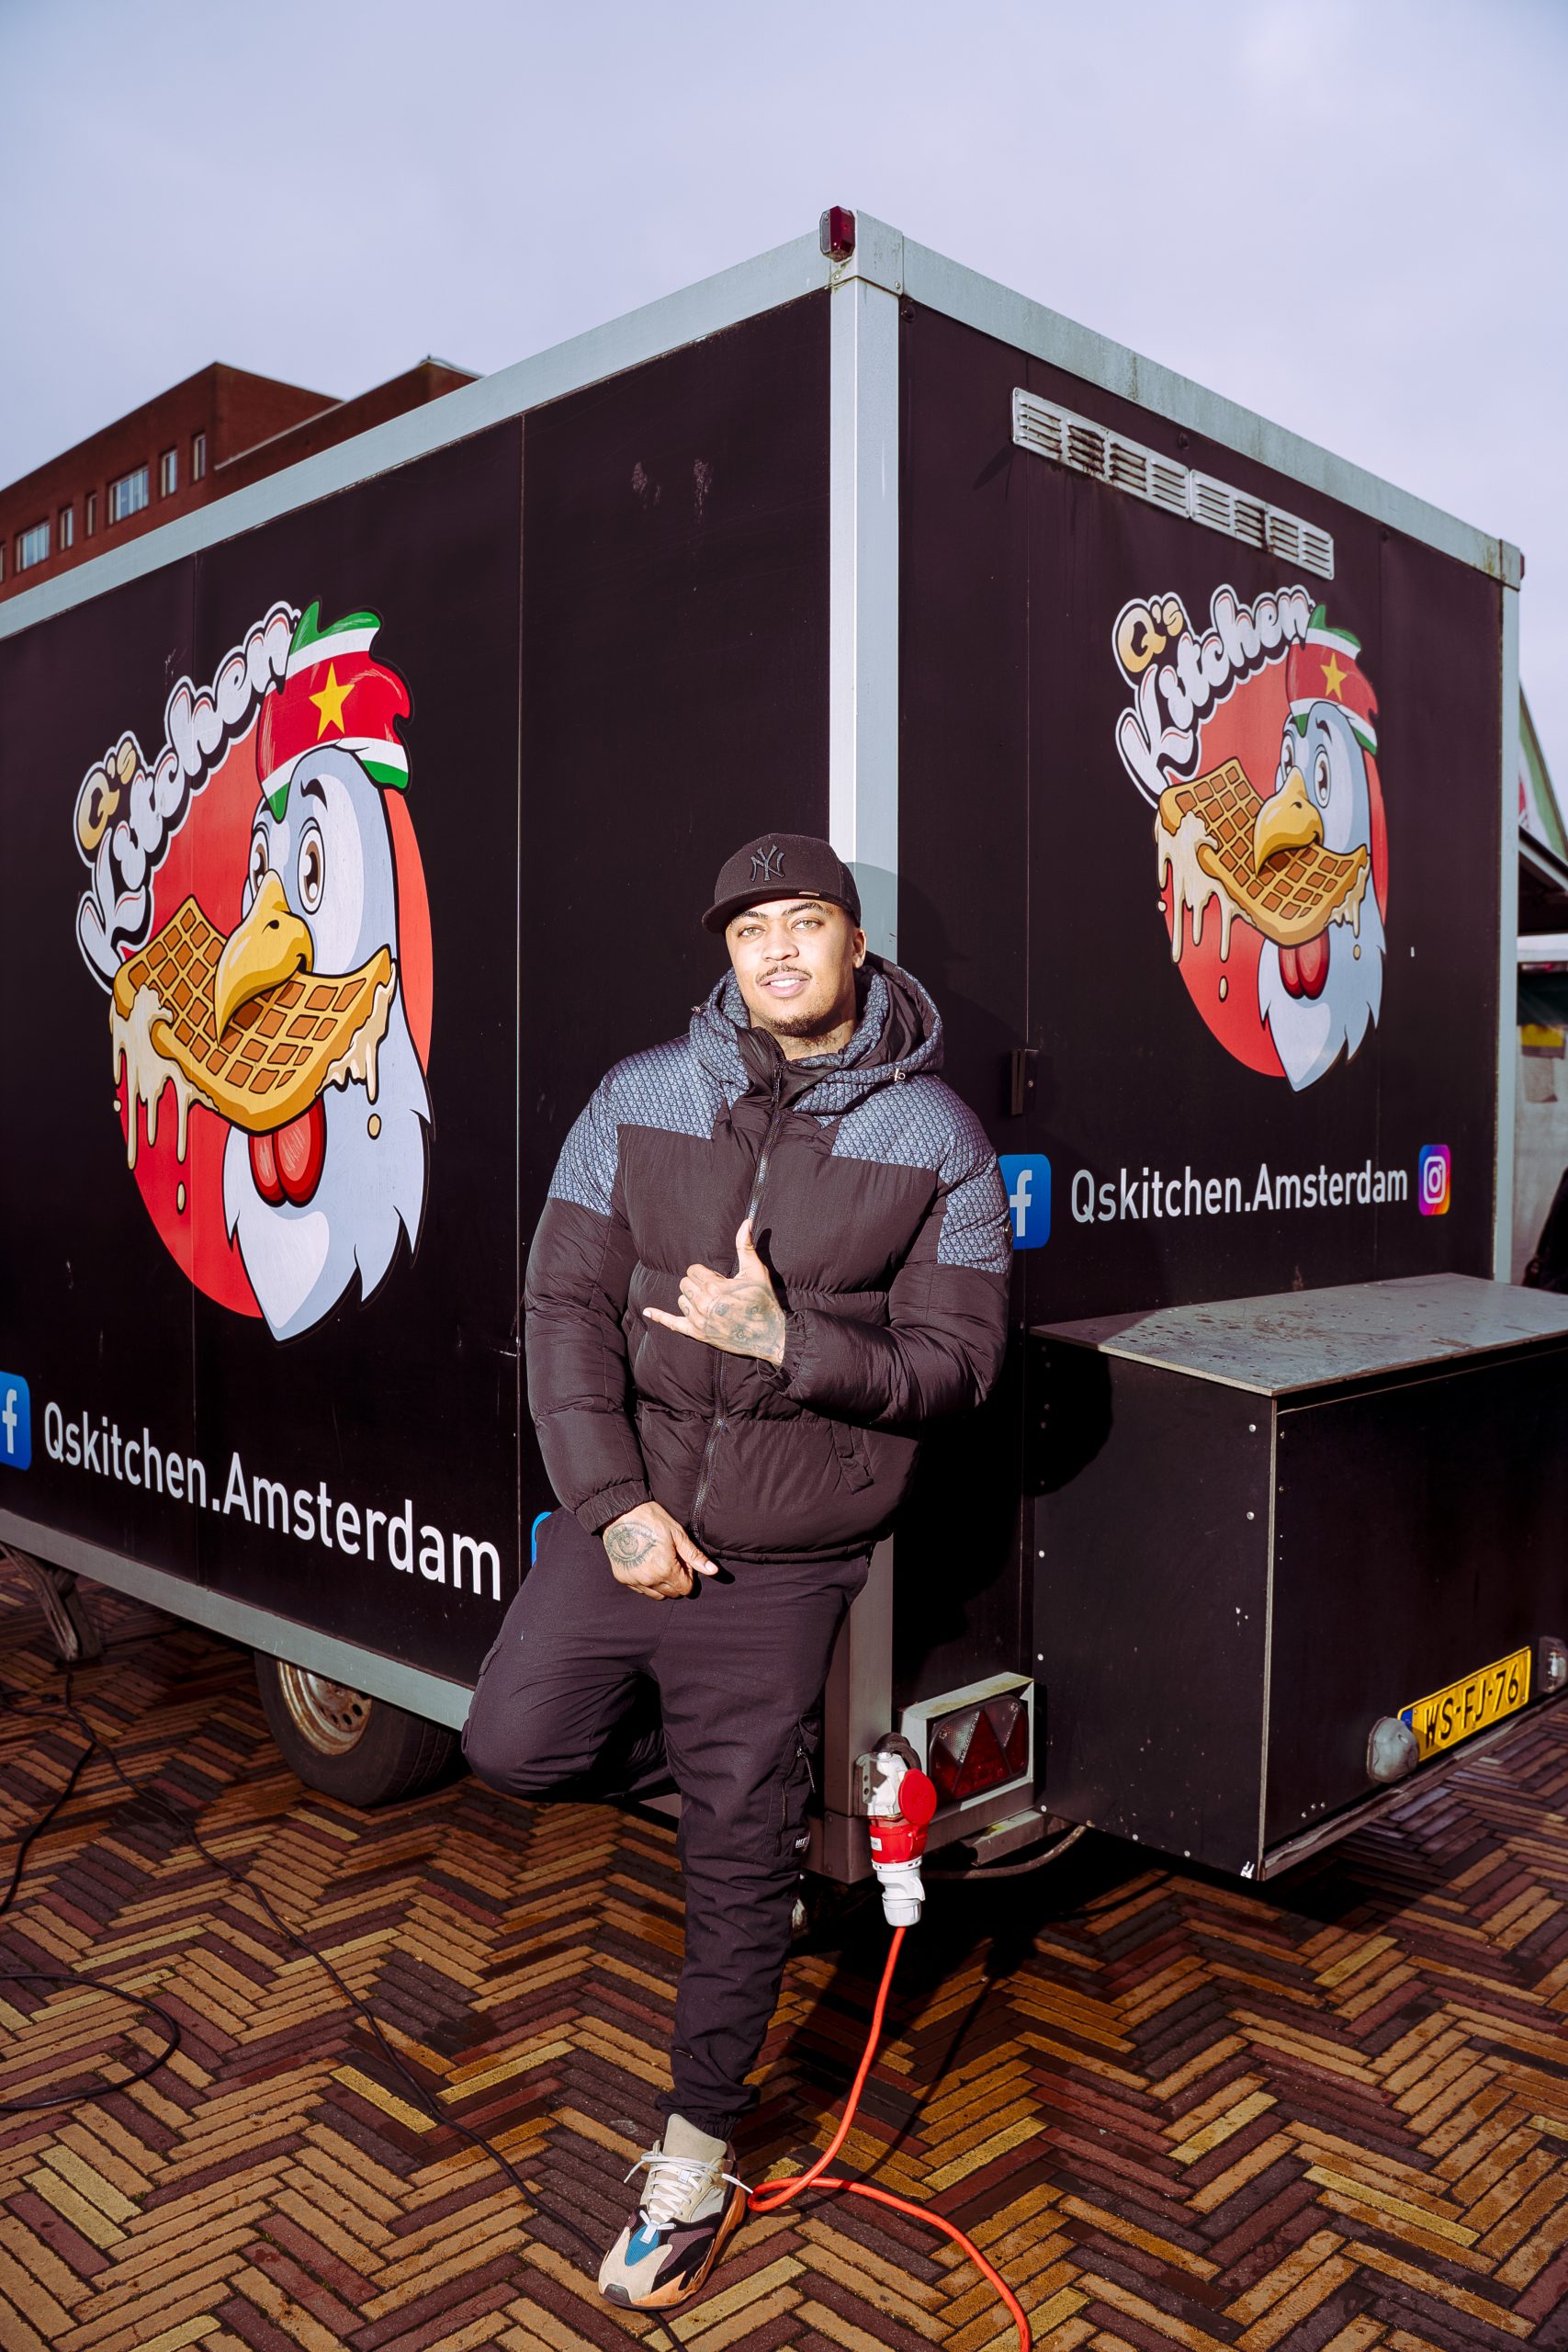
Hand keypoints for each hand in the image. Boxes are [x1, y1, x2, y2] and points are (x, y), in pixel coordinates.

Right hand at [602, 1500, 715, 1597]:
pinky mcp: (622, 1578)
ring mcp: (634, 1580)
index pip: (686, 1588)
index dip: (688, 1575)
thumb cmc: (651, 1519)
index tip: (683, 1561)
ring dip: (662, 1584)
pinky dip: (647, 1582)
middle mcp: (649, 1580)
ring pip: (656, 1594)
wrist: (620, 1513)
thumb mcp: (677, 1534)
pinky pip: (641, 1589)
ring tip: (659, 1562)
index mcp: (665, 1569)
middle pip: (672, 1593)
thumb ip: (695, 1556)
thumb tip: (713, 1571)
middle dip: (677, 1580)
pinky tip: (646, 1564)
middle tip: (673, 1560)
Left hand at [642, 1220, 786, 1364]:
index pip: (693, 1270)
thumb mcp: (756, 1271)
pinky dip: (659, 1316)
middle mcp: (703, 1304)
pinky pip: (672, 1324)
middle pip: (684, 1284)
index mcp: (714, 1287)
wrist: (769, 1335)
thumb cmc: (763, 1301)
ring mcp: (698, 1321)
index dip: (707, 1274)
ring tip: (713, 1305)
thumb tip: (746, 1222)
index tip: (723, 1282)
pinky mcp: (697, 1334)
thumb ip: (745, 1246)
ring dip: (692, 1300)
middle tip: (719, 1293)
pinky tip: (648, 1311)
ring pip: (682, 1300)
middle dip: (699, 1284)